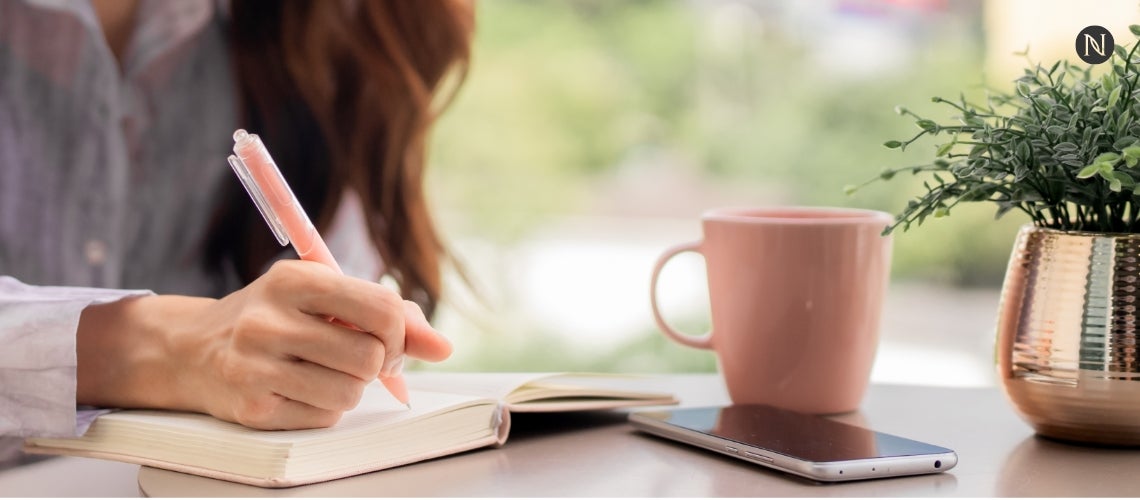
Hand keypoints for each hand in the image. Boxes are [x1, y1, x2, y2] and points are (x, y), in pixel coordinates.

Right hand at [77, 260, 451, 429]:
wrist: (192, 349)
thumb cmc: (275, 318)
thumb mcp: (324, 296)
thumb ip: (389, 315)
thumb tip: (442, 347)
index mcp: (296, 280)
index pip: (381, 309)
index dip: (401, 332)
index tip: (390, 339)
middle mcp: (270, 320)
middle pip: (370, 357)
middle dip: (375, 364)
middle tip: (357, 358)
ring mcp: (256, 365)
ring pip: (350, 392)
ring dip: (349, 388)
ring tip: (323, 372)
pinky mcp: (252, 407)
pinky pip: (323, 418)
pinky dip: (324, 408)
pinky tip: (298, 389)